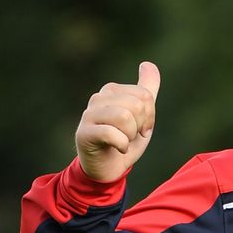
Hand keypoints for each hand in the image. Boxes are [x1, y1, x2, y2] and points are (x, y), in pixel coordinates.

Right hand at [75, 62, 160, 181]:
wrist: (107, 168)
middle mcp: (98, 98)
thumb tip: (148, 64)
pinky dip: (122, 144)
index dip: (149, 116)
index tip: (141, 127)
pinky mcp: (83, 133)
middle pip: (137, 105)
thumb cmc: (124, 139)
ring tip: (123, 141)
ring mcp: (88, 115)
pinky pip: (112, 133)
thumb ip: (147, 89)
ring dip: (130, 135)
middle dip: (140, 126)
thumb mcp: (141, 114)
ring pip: (125, 117)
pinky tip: (118, 148)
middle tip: (131, 135)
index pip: (145, 95)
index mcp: (112, 90)